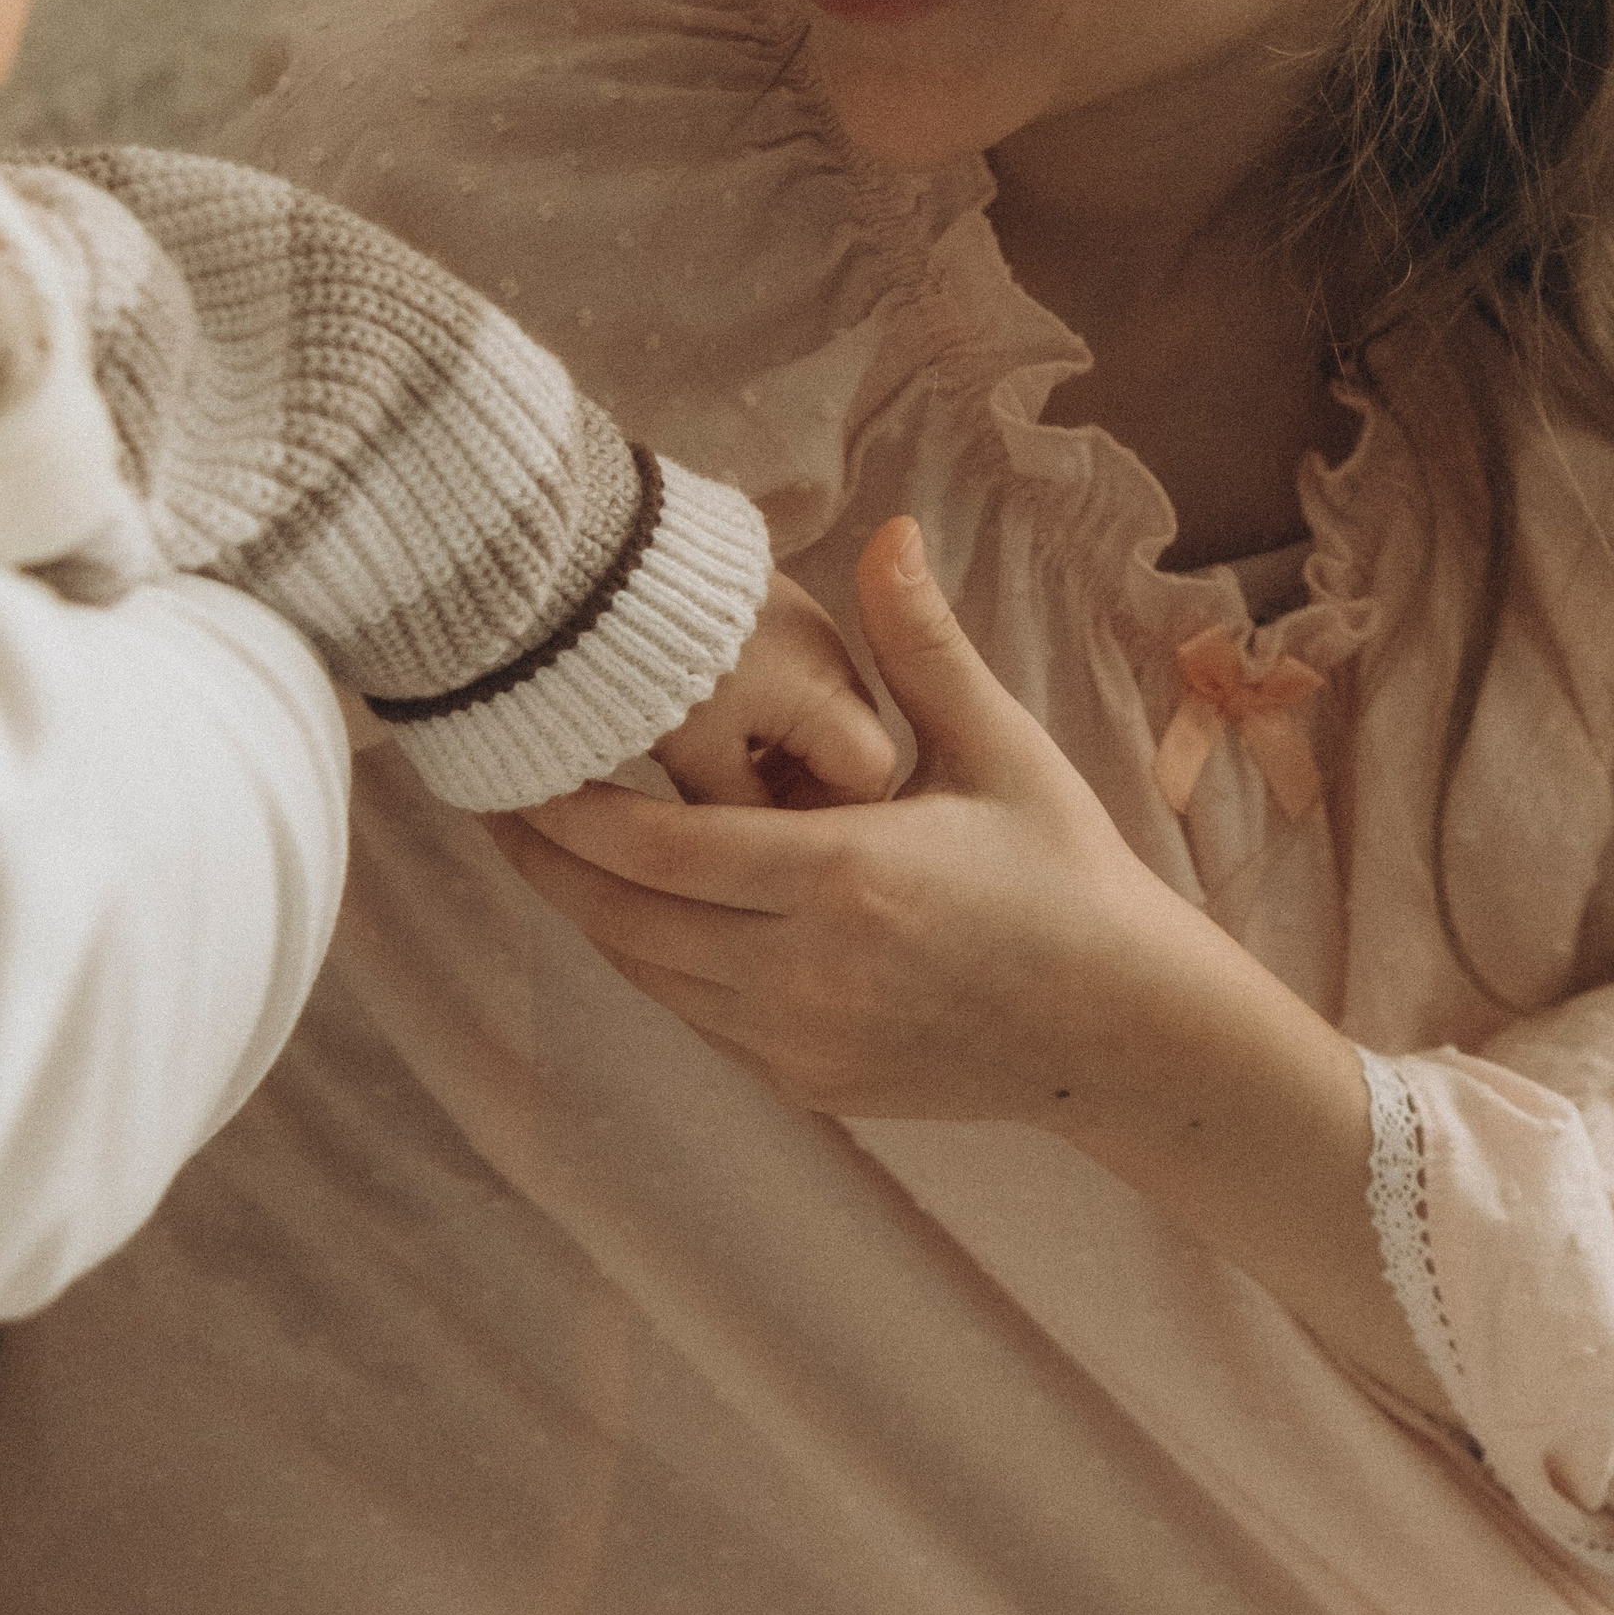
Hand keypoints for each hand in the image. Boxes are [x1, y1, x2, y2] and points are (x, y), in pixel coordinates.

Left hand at [497, 517, 1422, 1403]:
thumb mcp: (1002, 749)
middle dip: (550, 864)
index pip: (659, 850)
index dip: (569, 814)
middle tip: (490, 804)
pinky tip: (635, 907)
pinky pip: (696, 1018)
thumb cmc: (1068, 873)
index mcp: (847, 881)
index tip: (515, 767)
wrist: (1123, 1034)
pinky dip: (654, 962)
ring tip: (544, 848)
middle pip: (626, 920)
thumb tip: (886, 531)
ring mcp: (801, 1042)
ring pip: (650, 978)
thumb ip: (923, 648)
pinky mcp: (807, 1082)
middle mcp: (807, 974)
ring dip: (595, 914)